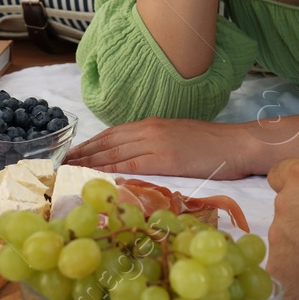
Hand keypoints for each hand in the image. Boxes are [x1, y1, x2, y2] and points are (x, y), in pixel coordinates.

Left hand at [67, 117, 260, 179]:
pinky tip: (95, 175)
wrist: (237, 144)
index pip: (112, 134)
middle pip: (108, 141)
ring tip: (69, 169)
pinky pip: (131, 164)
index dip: (90, 144)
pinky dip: (110, 169)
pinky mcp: (166, 159)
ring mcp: (156, 143)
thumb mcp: (178, 139)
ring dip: (89, 161)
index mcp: (151, 124)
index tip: (72, 153)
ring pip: (114, 151)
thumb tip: (135, 159)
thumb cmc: (212, 146)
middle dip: (83, 152)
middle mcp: (149, 130)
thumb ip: (155, 145)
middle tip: (61, 162)